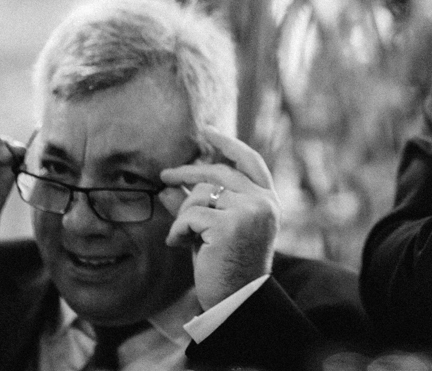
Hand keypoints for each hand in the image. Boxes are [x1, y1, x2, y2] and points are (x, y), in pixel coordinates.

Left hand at [160, 126, 279, 310]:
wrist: (235, 300)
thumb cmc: (225, 265)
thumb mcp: (213, 228)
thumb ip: (199, 204)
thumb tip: (170, 184)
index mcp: (267, 200)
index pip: (248, 161)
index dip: (228, 144)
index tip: (208, 132)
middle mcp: (263, 202)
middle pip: (219, 173)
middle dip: (188, 172)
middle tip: (164, 176)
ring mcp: (249, 212)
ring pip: (201, 195)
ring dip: (183, 215)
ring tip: (182, 237)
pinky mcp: (229, 225)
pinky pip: (190, 215)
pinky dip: (177, 230)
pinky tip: (178, 245)